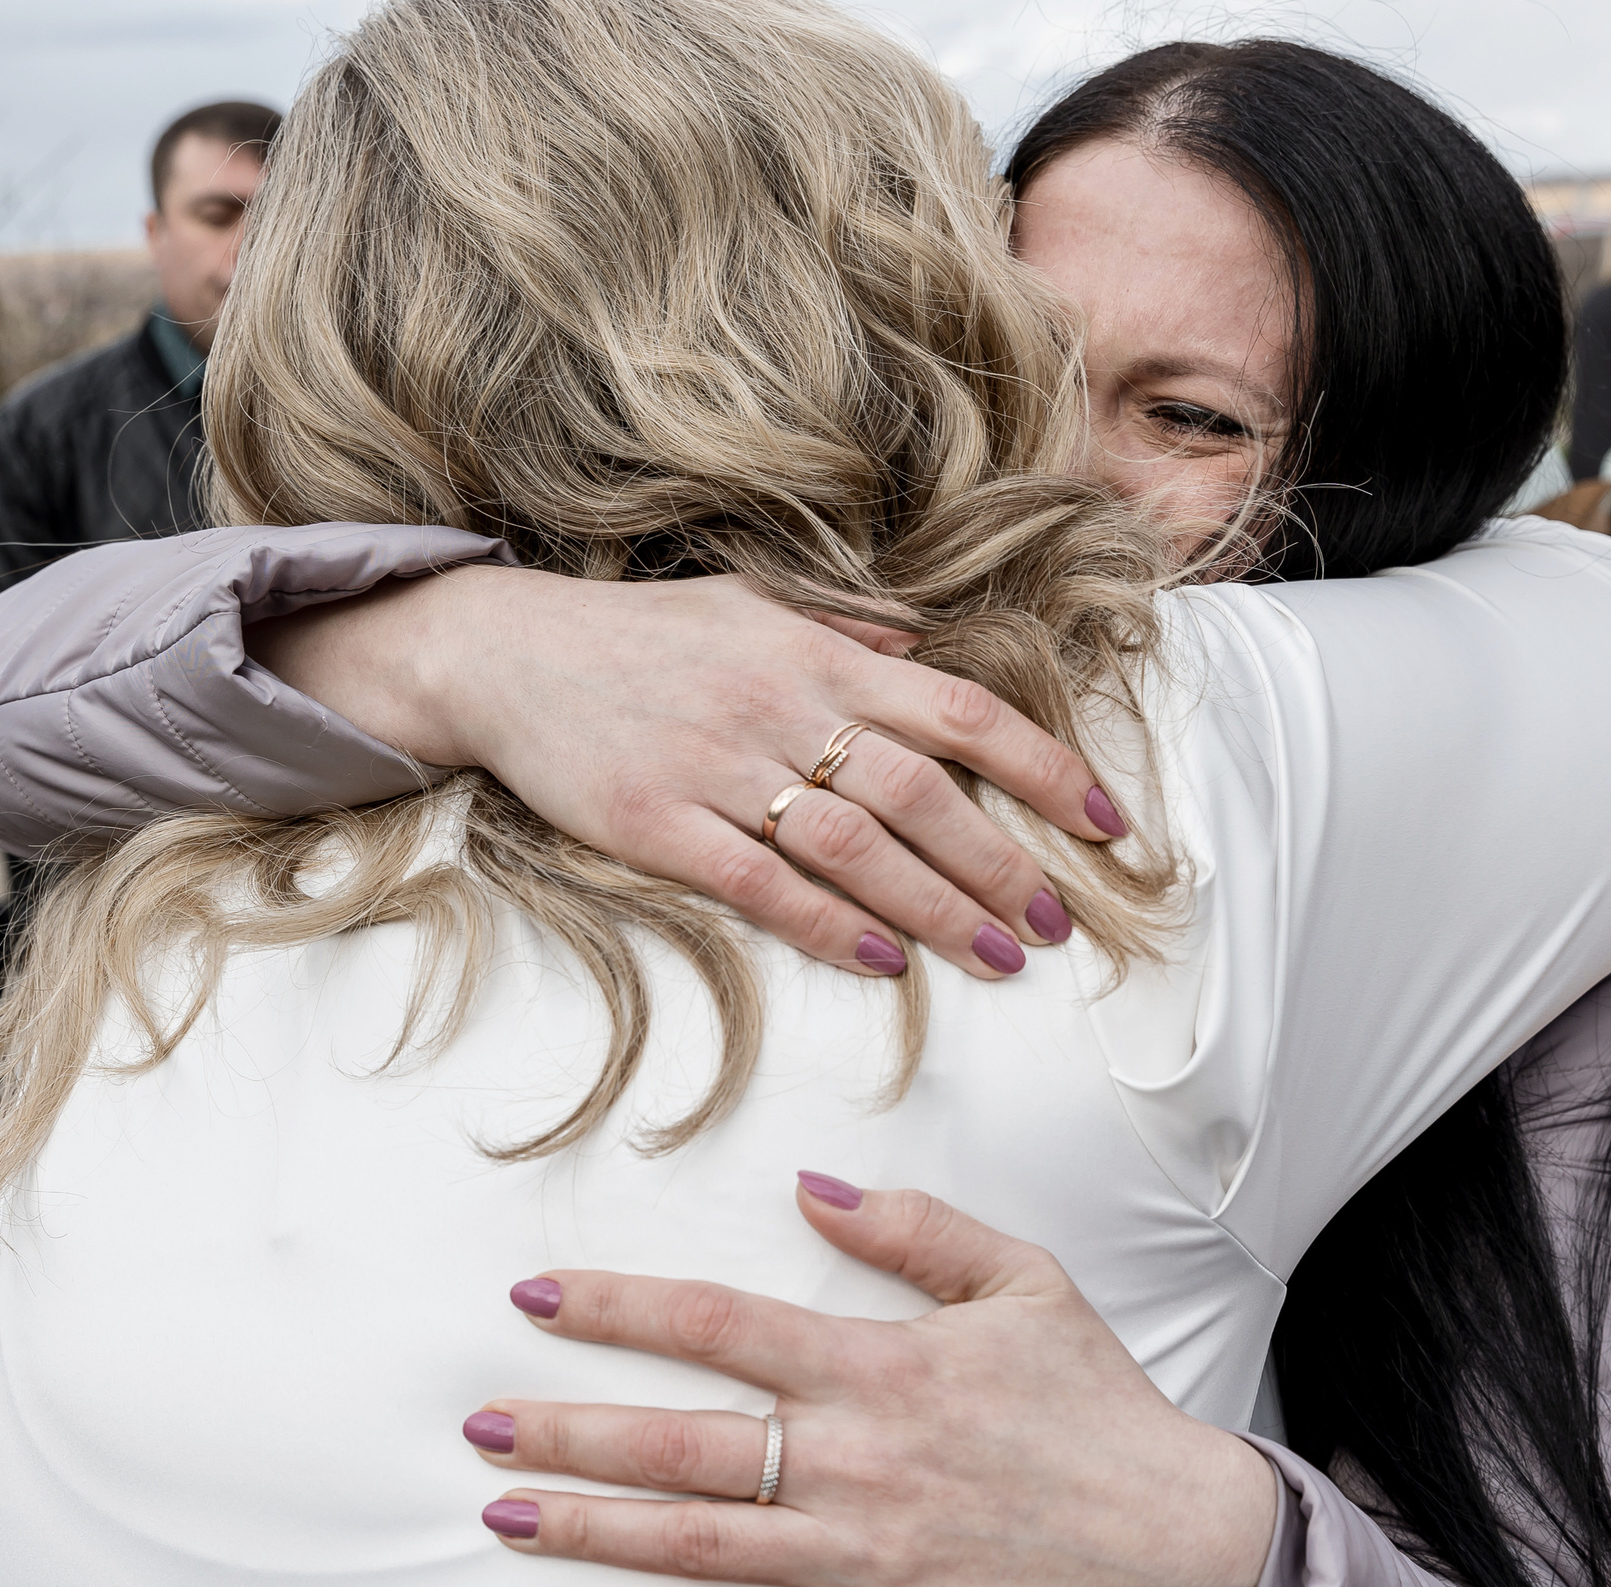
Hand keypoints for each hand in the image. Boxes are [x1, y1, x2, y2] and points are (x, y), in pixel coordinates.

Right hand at [246, 568, 1129, 979]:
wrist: (506, 652)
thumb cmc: (643, 634)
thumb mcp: (752, 601)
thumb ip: (844, 624)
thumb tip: (921, 643)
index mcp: (821, 653)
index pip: (960, 710)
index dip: (1043, 767)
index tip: (1104, 822)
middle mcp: (783, 706)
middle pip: (923, 794)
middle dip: (1002, 864)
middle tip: (1054, 924)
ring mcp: (720, 767)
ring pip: (856, 848)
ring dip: (937, 909)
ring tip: (996, 958)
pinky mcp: (659, 824)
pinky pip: (761, 884)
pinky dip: (828, 925)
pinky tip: (883, 960)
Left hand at [466, 1179, 1274, 1586]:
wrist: (1178, 1537)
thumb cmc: (1094, 1404)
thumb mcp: (1023, 1281)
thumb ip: (914, 1229)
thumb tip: (813, 1186)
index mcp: (883, 1366)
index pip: (719, 1326)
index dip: (617, 1311)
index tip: (539, 1301)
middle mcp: (860, 1461)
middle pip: (680, 1444)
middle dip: (567, 1431)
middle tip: (480, 1424)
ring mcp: (869, 1559)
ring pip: (698, 1543)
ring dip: (590, 1526)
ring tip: (503, 1509)